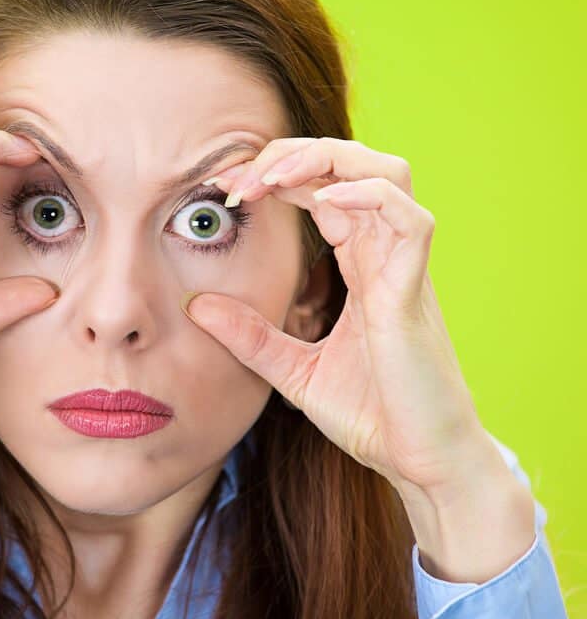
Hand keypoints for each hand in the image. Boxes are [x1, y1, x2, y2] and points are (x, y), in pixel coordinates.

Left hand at [181, 136, 490, 499]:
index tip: (225, 190)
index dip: (274, 176)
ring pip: (386, 174)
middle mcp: (382, 254)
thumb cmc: (372, 414)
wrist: (421, 464)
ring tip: (275, 178)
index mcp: (358, 264)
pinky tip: (324, 205)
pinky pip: (410, 220)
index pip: (320, 190)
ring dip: (329, 161)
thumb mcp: (292, 370)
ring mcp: (403, 268)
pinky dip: (368, 198)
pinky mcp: (414, 292)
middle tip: (242, 178)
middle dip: (295, 154)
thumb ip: (250, 336)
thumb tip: (196, 306)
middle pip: (353, 164)